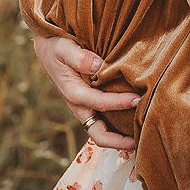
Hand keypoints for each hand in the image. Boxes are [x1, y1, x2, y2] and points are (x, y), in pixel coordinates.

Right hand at [31, 34, 136, 151]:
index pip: (100, 103)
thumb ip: (79, 57)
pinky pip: (104, 122)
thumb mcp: (64, 48)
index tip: (137, 99)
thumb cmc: (58, 48)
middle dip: (118, 142)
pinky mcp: (90, 106)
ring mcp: (85, 109)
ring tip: (140, 136)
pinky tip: (134, 122)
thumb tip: (97, 66)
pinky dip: (118, 127)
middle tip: (138, 141)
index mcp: (73, 93)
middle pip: (98, 134)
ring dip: (119, 138)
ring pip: (102, 132)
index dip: (119, 103)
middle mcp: (79, 107)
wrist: (50, 50)